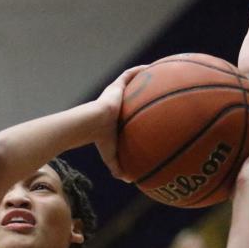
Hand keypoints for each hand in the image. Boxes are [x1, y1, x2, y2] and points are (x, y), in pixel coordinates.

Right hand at [95, 65, 145, 181]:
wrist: (91, 125)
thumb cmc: (99, 140)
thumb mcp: (110, 154)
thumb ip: (118, 165)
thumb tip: (127, 180)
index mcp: (115, 117)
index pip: (127, 112)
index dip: (136, 110)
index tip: (147, 110)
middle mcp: (116, 103)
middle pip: (131, 94)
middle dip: (142, 91)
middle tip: (156, 91)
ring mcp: (115, 93)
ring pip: (131, 82)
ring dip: (141, 76)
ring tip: (157, 72)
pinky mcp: (115, 86)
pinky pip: (129, 75)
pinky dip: (139, 71)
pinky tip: (151, 67)